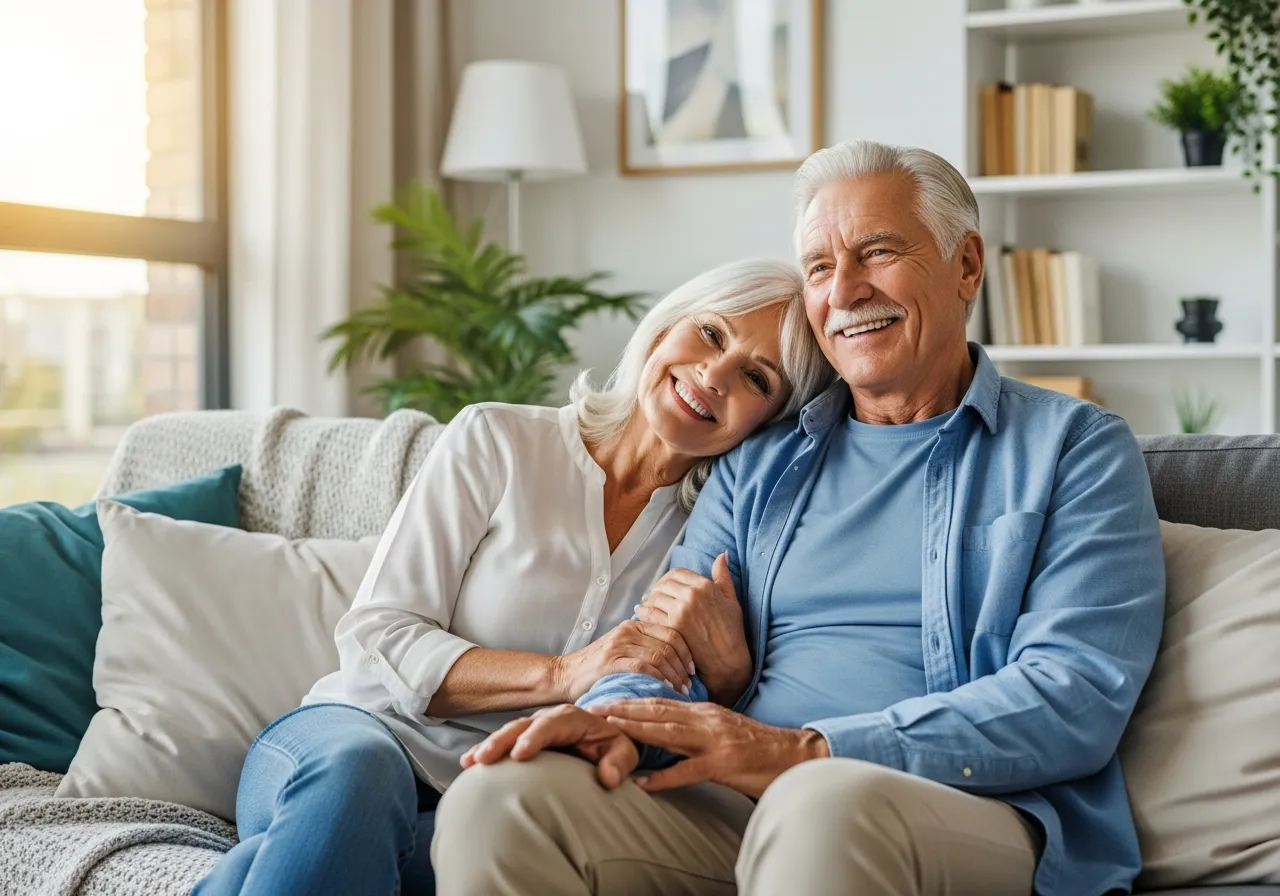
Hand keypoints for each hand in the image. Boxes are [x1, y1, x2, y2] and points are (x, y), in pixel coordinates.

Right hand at [461, 704, 638, 788]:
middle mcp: (548, 720)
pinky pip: (502, 744)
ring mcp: (533, 729)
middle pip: (522, 726)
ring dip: (490, 746)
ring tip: (472, 761)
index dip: (535, 737)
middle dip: (503, 741)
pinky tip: (467, 764)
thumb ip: (619, 762)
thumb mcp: (624, 751)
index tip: (521, 754)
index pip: (552, 724)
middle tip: (485, 758)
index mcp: (572, 718)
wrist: (603, 744)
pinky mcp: (523, 741)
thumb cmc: (612, 748)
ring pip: (508, 733)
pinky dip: (484, 751)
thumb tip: (608, 778)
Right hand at [551, 620, 693, 702]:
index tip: (693, 670)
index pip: (672, 631)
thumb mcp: (624, 650)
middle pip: (669, 642)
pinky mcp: (612, 660)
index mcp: (634, 625)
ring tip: (681, 690)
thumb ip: (646, 648)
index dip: (687, 651)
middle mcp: (628, 630)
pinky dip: (659, 678)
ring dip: (674, 674)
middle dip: (683, 665)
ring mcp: (619, 643)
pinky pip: (644, 666)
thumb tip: (678, 660)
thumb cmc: (598, 668)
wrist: (565, 675)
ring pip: (659, 654)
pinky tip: (666, 689)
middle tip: (690, 683)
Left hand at [589, 699, 828, 798]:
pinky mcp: (724, 763)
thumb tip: (666, 731)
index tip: (604, 698)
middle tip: (593, 707)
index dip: (631, 699)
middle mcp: (706, 720)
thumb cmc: (759, 748)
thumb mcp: (723, 731)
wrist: (796, 756)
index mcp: (704, 713)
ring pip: (668, 733)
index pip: (661, 703)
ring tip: (609, 730)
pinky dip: (665, 777)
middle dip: (624, 708)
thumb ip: (695, 729)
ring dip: (636, 730)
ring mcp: (714, 741)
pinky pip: (689, 771)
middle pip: (658, 712)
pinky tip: (644, 782)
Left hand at [635, 554, 751, 704]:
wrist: (729, 661)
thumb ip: (723, 576)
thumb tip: (722, 555)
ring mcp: (680, 611)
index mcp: (704, 585)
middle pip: (663, 584)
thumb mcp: (731, 600)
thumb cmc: (732, 631)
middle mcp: (691, 595)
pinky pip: (650, 615)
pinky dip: (644, 616)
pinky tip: (645, 620)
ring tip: (646, 608)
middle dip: (656, 590)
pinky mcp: (672, 627)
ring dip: (648, 603)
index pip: (676, 573)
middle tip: (652, 598)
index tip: (663, 587)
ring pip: (654, 598)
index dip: (667, 579)